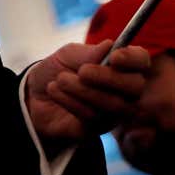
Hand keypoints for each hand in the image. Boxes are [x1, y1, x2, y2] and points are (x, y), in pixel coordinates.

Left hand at [24, 39, 149, 150]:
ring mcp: (113, 112)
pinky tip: (54, 90)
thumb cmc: (57, 70)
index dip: (133, 59)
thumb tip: (110, 45)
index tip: (115, 57)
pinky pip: (93, 117)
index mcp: (121, 66)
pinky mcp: (97, 128)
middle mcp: (124, 91)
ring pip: (114, 104)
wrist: (33, 95)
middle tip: (82, 72)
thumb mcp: (68, 55)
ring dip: (83, 90)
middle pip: (136, 86)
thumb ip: (89, 52)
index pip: (141, 61)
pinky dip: (70, 101)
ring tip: (60, 80)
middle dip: (108, 78)